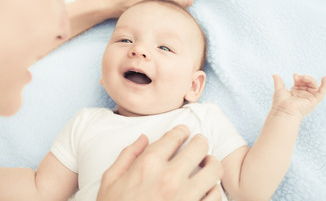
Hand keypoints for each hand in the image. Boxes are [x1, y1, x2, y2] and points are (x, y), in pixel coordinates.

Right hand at [96, 125, 222, 200]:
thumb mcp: (110, 181)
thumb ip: (127, 155)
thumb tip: (143, 138)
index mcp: (148, 165)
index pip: (174, 137)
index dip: (181, 131)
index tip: (184, 132)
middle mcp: (169, 177)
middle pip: (199, 147)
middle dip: (200, 142)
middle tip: (199, 144)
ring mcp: (185, 197)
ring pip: (213, 169)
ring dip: (212, 163)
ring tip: (208, 164)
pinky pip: (215, 195)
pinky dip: (213, 189)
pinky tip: (207, 188)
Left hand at [271, 74, 325, 117]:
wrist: (283, 111)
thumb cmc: (280, 103)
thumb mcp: (279, 90)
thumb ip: (278, 82)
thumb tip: (274, 74)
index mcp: (295, 92)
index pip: (300, 82)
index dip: (299, 77)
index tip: (294, 75)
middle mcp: (303, 95)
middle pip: (307, 83)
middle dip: (304, 78)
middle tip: (298, 77)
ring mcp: (309, 98)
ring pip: (313, 86)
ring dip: (310, 79)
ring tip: (303, 77)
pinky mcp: (313, 101)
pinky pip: (321, 93)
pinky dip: (324, 85)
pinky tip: (325, 78)